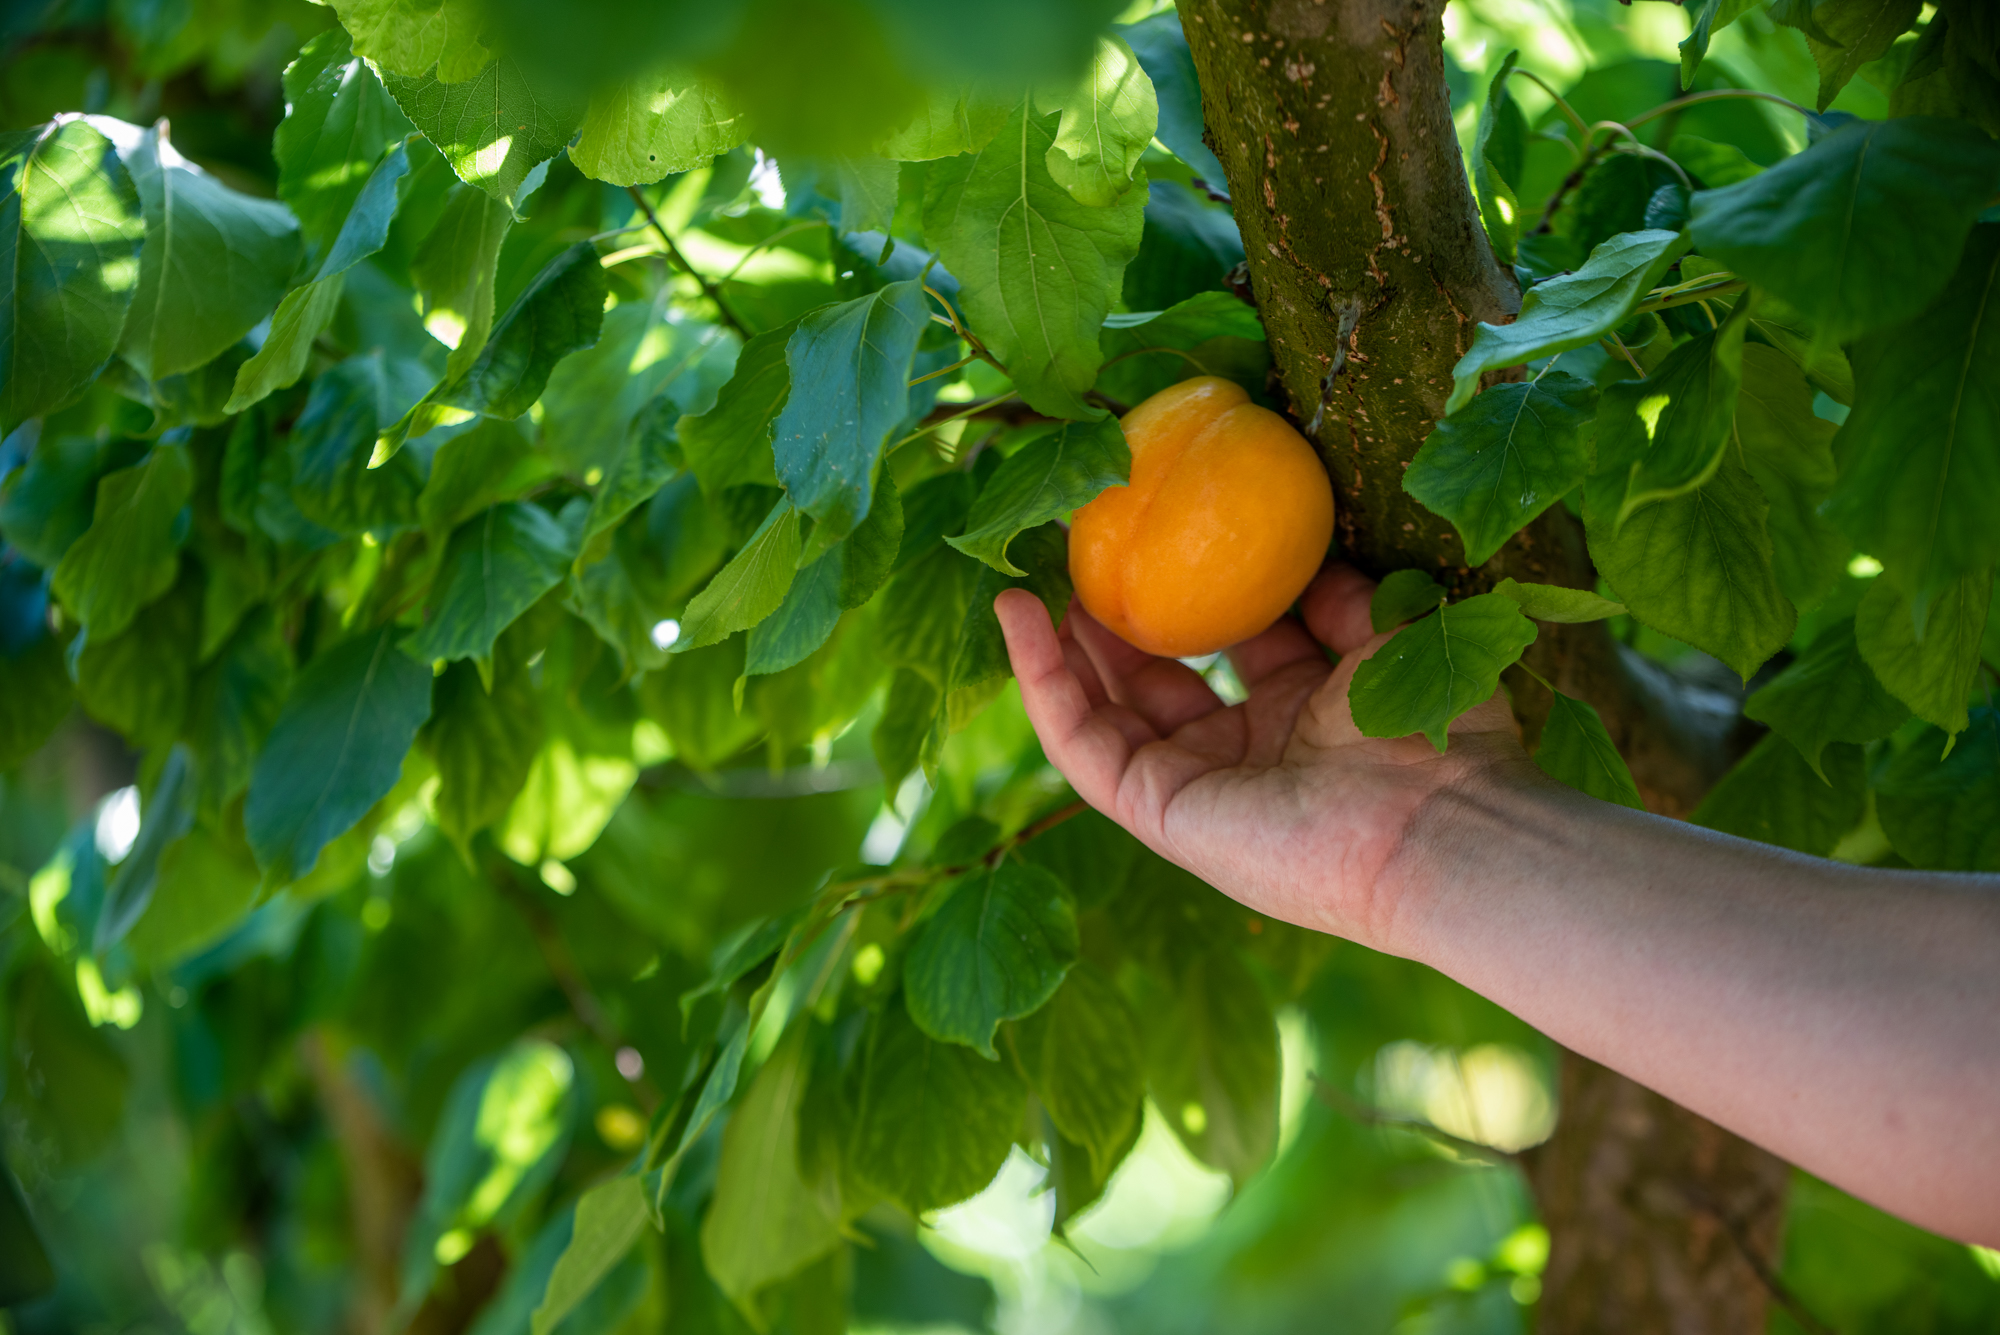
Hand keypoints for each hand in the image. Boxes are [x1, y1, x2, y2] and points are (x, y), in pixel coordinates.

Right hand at [995, 565, 1529, 954]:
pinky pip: (1081, 742)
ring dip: (1056, 643)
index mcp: (1295, 720)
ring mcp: (1192, 788)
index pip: (1221, 651)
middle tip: (1068, 546)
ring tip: (1023, 569)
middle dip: (1104, 618)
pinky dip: (1041, 679)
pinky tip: (1017, 613)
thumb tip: (1304, 553)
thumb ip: (1339, 599)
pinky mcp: (1157, 812)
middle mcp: (1238, 758)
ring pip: (1100, 711)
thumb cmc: (1428, 732)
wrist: (1439, 824)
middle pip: (1148, 681)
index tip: (1150, 529)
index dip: (1183, 595)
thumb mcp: (1384, 639)